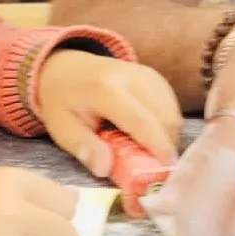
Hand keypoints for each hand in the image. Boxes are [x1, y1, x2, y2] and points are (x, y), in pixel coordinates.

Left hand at [35, 48, 181, 176]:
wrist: (66, 67)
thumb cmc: (62, 100)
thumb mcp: (61, 128)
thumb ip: (83, 147)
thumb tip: (105, 168)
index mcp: (105, 89)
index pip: (140, 120)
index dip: (157, 145)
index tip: (167, 168)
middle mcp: (131, 77)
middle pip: (165, 117)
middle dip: (165, 146)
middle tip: (151, 166)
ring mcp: (146, 74)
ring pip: (173, 112)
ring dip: (166, 136)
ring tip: (144, 149)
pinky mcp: (154, 77)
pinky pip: (171, 106)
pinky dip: (166, 125)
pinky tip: (147, 133)